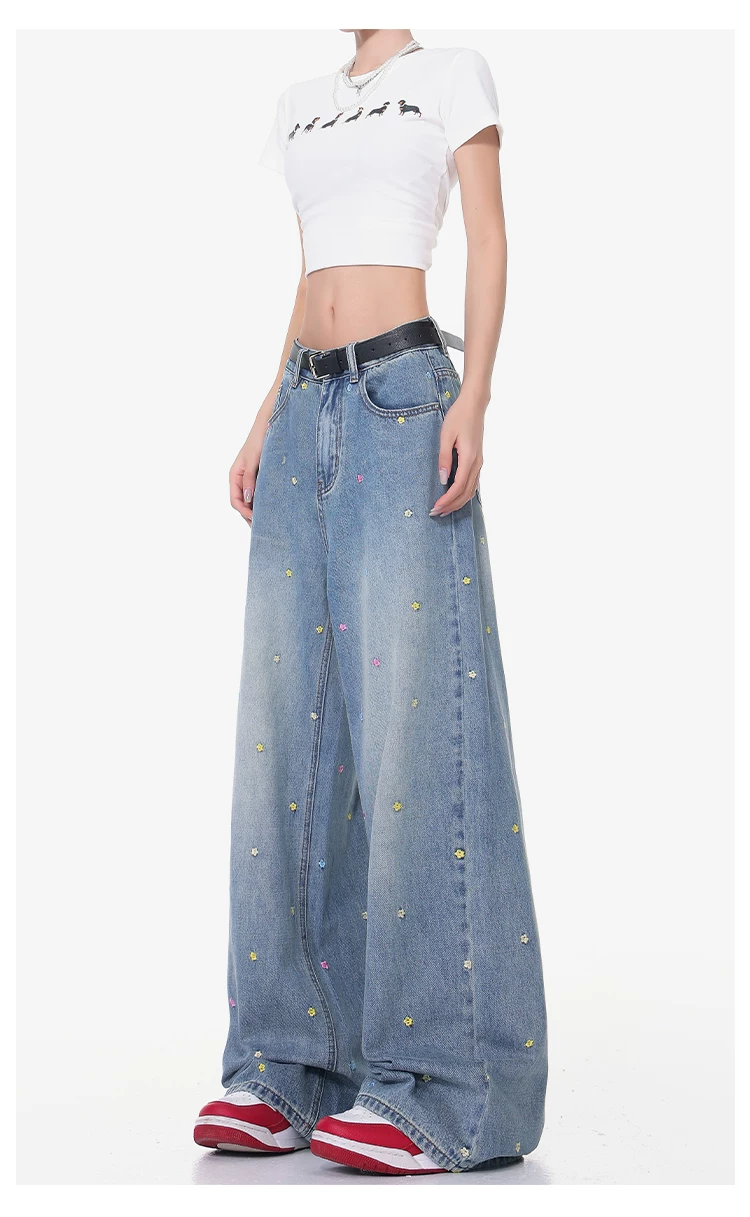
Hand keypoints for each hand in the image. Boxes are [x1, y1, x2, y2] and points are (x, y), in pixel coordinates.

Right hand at [229, 392, 275, 523]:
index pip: (235, 500)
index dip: (243, 512)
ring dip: (257, 510)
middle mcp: (241, 478)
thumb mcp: (253, 460)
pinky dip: (264, 502)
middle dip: (250, 516)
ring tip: (269, 521)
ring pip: (251, 500)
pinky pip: (260, 493)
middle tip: (264, 528)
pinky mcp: (261, 476)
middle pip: (242, 503)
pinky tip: (274, 508)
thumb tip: (248, 499)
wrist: (272, 423)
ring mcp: (251, 478)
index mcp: (235, 475)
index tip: (255, 519)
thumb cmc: (260, 439)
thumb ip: (250, 479)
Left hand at [430, 388, 487, 515]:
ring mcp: (479, 463)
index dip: (446, 500)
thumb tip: (442, 480)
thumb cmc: (458, 417)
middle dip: (451, 506)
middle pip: (466, 493)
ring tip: (443, 509)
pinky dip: (463, 494)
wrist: (474, 405)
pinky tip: (454, 496)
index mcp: (469, 459)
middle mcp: (477, 464)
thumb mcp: (446, 436)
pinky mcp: (478, 461)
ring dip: (457, 502)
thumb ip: (444, 459)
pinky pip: (472, 483)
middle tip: (436, 513)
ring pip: (471, 490)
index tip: (435, 508)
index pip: (458, 487)